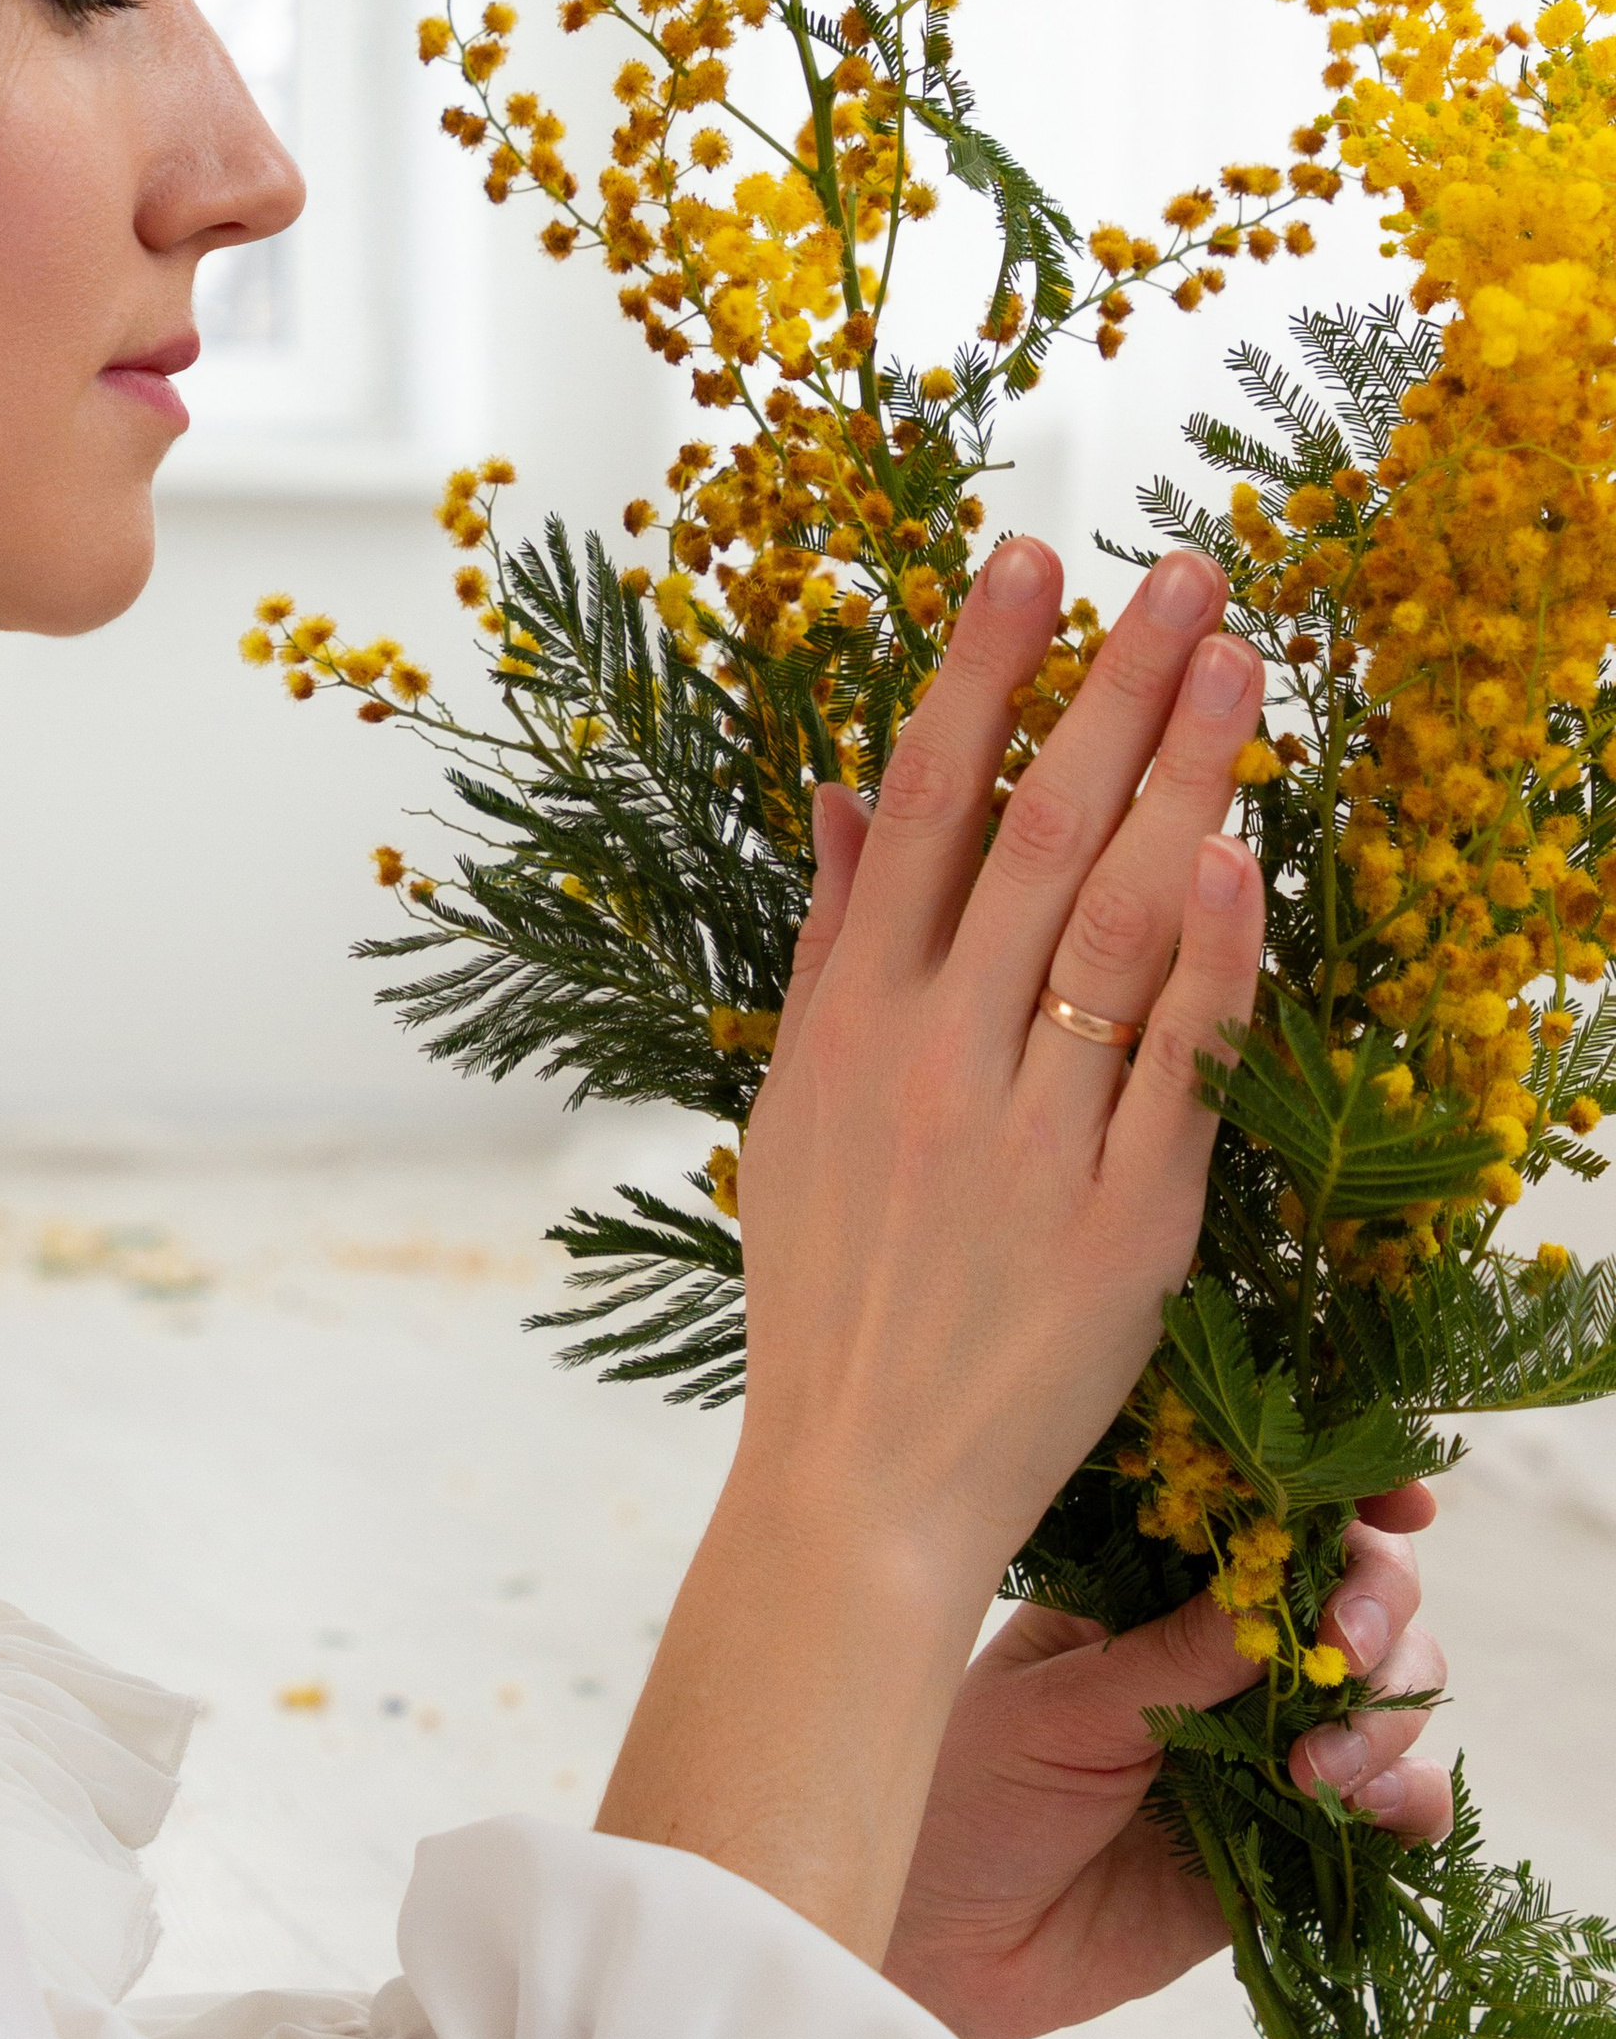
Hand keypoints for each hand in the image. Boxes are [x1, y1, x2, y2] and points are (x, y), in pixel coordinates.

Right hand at [599, 536, 1268, 1959]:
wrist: (860, 1484)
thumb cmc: (824, 1284)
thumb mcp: (791, 1097)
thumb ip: (831, 935)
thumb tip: (838, 783)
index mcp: (851, 1015)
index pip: (922, 801)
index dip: (979, 670)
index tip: (1032, 554)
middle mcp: (937, 1054)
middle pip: (1038, 832)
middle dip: (1114, 688)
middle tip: (1188, 571)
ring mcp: (1033, 1134)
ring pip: (1120, 923)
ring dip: (1186, 781)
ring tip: (1242, 667)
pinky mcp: (1126, 1221)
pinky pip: (1179, 1063)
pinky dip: (1216, 957)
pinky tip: (1246, 855)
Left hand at [886, 1493, 1451, 2038]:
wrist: (953, 1943)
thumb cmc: (974, 1791)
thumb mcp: (1061, 1707)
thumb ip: (1172, 1659)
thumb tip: (1276, 1588)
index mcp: (1155, 1586)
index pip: (1268, 1514)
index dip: (1347, 1498)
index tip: (1401, 1505)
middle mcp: (1227, 1652)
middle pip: (1359, 1593)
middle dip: (1375, 1606)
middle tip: (1341, 1650)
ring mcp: (1268, 1743)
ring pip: (1391, 1692)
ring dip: (1383, 1715)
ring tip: (1316, 1772)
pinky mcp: (1294, 1837)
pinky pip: (1394, 1806)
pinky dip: (1408, 1800)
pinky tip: (1363, 1812)